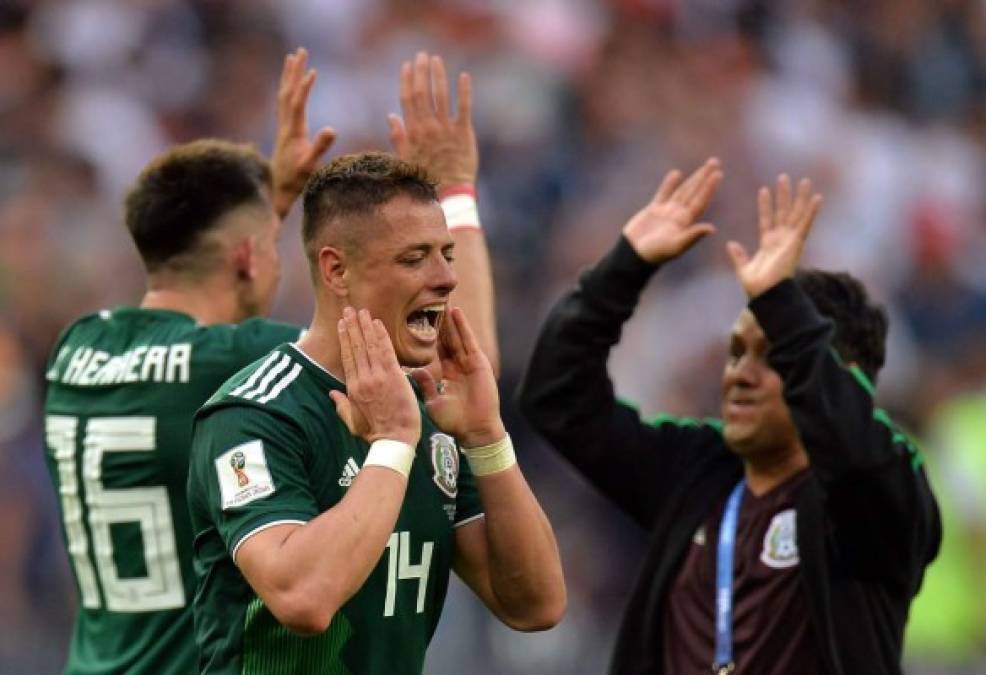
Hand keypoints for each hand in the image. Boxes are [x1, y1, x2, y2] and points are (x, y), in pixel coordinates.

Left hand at [271, 48, 336, 218]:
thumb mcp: (311, 165)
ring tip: (292, 58)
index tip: (312, 70)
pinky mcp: (284, 131)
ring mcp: (283, 127)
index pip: (298, 102)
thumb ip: (320, 147)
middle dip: (294, 71)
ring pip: (283, 95)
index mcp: (293, 131)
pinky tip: (291, 85)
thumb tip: (332, 129)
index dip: (305, 86)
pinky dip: (288, 89)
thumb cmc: (296, 180)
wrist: (277, 190)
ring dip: (288, 76)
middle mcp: (285, 125)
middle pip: (287, 92)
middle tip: (300, 52)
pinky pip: (284, 103)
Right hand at [329, 307, 420, 446]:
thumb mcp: (352, 421)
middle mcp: (362, 379)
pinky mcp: (393, 376)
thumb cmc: (375, 433)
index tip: (343, 325)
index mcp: (352, 388)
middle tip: (349, 309)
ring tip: (362, 311)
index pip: (347, 357)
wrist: (394, 439)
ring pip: (369, 345)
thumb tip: (331, 394)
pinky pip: (385, 351)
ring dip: (365, 326)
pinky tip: (377, 323)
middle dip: (353, 326)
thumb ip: (341, 405)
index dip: (345, 339)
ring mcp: (377, 377)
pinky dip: (380, 336)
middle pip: (356, 347)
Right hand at [389, 51, 476, 191]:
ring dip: (439, 75)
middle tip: (423, 55)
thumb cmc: (426, 177)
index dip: (407, 80)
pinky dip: (464, 91)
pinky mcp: (464, 133)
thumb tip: (391, 116)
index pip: (408, 99)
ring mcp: (446, 129)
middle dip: (422, 72)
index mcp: (413, 132)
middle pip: (423, 93)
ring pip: (441, 96)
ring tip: (438, 59)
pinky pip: (464, 107)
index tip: (407, 65)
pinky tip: (464, 76)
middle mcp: (428, 127)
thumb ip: (399, 136)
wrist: (449, 192)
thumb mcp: (406, 158)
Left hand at [410, 308, 503, 447]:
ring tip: (442, 302)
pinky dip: (462, 326)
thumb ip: (426, 385)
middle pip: (447, 340)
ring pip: (456, 337)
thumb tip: (412, 372)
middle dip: (439, 324)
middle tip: (428, 304)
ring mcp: (469, 363)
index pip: (435, 352)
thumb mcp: (434, 402)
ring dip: (450, 320)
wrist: (474, 430)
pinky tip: (456, 313)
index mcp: (447, 376)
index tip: (414, 324)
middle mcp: (458, 367)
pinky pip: (469, 341)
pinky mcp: (478, 362)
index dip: (428, 338)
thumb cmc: (455, 422)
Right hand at [621, 158, 721, 263]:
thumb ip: (692, 235)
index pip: (700, 201)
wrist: (634, 255)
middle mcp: (679, 215)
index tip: (718, 174)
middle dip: (704, 177)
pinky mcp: (653, 210)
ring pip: (682, 190)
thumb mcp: (675, 246)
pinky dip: (669, 184)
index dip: (709, 187)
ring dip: (693, 178)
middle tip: (715, 161)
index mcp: (686, 223)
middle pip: (694, 192)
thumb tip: (712, 228)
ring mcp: (667, 212)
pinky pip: (663, 194)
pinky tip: (677, 174)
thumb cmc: (655, 254)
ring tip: (704, 166)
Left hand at [727, 174, 822, 297]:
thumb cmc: (757, 288)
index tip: (764, 190)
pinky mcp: (797, 244)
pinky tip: (817, 197)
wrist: (767, 295)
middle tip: (783, 177)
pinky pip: (806, 224)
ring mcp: (790, 240)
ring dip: (799, 197)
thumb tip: (730, 243)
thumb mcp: (744, 268)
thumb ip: (738, 255)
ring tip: (802, 180)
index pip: (766, 219)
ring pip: (795, 214)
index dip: (765, 205)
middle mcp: (781, 240)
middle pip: (783, 212)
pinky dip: (811, 211)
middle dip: (783, 195)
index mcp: (768, 244)